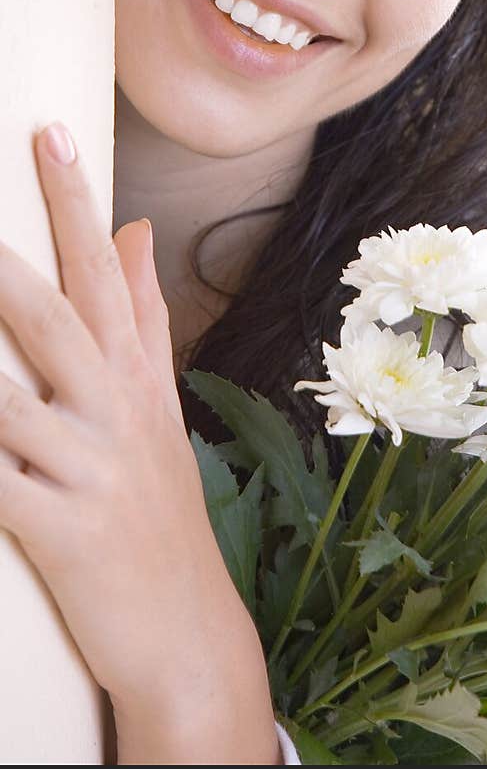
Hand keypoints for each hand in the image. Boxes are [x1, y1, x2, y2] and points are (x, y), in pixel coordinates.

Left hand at [0, 122, 278, 759]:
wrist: (186, 633)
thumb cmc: (161, 513)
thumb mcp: (157, 407)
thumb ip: (144, 317)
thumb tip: (136, 232)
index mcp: (135, 381)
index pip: (106, 274)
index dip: (76, 204)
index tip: (51, 136)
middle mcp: (114, 414)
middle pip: (59, 315)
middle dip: (20, 249)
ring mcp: (87, 471)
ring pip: (14, 393)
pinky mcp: (55, 531)